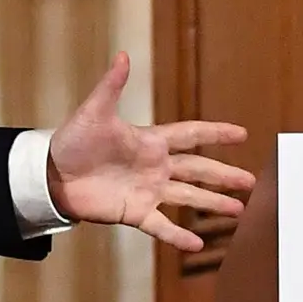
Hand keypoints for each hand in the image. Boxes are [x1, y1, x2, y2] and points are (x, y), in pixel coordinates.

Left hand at [45, 53, 252, 253]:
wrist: (50, 176)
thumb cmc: (72, 141)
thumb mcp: (94, 112)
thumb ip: (112, 86)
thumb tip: (123, 56)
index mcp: (150, 141)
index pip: (191, 134)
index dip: (216, 133)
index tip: (242, 133)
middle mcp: (155, 167)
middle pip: (198, 170)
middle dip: (224, 175)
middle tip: (251, 181)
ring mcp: (147, 191)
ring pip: (188, 198)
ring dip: (213, 204)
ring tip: (238, 211)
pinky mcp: (134, 212)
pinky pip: (162, 226)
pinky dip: (179, 236)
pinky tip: (198, 245)